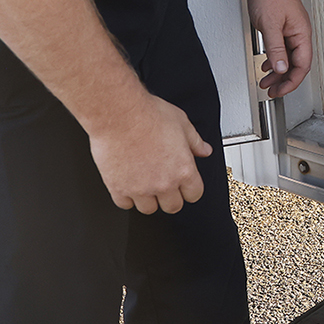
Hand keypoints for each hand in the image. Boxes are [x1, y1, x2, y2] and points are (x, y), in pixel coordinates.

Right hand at [90, 91, 212, 214]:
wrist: (119, 114)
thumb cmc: (148, 115)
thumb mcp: (181, 123)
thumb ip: (195, 141)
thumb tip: (204, 150)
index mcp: (183, 170)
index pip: (194, 194)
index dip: (189, 189)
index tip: (184, 185)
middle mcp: (164, 183)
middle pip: (173, 207)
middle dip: (170, 197)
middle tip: (164, 184)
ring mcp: (141, 189)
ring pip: (149, 209)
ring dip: (148, 199)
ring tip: (144, 184)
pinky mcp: (119, 188)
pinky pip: (125, 204)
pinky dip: (126, 197)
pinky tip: (127, 183)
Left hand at [247, 0, 313, 97]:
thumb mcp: (270, 25)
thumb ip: (276, 49)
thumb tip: (281, 68)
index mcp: (301, 33)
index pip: (302, 65)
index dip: (292, 81)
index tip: (280, 91)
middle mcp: (299, 32)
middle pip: (296, 64)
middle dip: (284, 79)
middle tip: (272, 90)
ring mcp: (291, 28)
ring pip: (288, 57)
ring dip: (278, 71)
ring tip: (266, 80)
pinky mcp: (283, 24)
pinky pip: (282, 48)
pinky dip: (275, 58)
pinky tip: (267, 63)